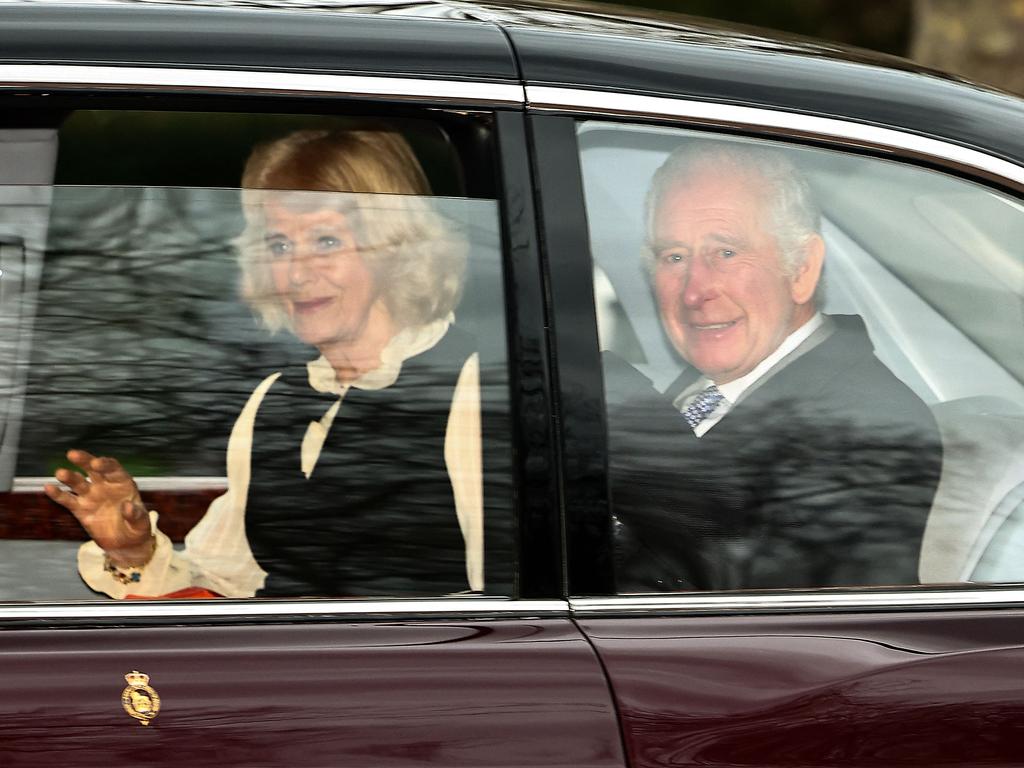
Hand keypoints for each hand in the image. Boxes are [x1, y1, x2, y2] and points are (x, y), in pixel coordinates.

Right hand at [43, 449, 153, 567]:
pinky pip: (68, 500)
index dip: (105, 464)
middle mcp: (105, 486)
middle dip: (84, 460)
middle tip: (73, 454)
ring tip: (60, 473)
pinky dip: (58, 494)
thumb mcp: (141, 523)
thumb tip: (128, 507)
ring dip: (69, 477)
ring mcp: (91, 496)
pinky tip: (48, 487)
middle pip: (93, 469)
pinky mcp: (80, 509)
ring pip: (78, 482)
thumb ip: (136, 515)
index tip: (96, 463)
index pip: (113, 469)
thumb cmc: (136, 528)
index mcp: (122, 483)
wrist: (124, 544)